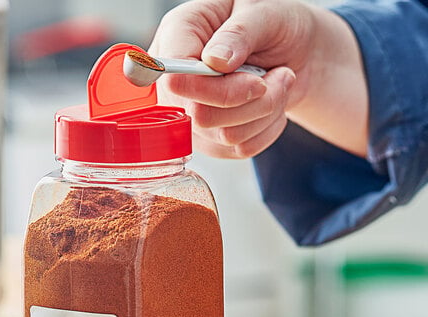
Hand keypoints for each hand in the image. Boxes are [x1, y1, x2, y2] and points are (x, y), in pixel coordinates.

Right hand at [149, 0, 367, 157]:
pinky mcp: (209, 138)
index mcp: (179, 33)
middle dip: (250, 102)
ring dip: (264, 113)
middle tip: (278, 78)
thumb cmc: (276, 23)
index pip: (174, 78)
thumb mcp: (265, 12)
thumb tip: (216, 61)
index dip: (210, 89)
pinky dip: (266, 130)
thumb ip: (239, 33)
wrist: (295, 48)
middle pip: (199, 116)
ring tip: (280, 84)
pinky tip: (271, 106)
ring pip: (224, 136)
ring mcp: (189, 112)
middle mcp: (177, 77)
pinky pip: (238, 149)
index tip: (253, 81)